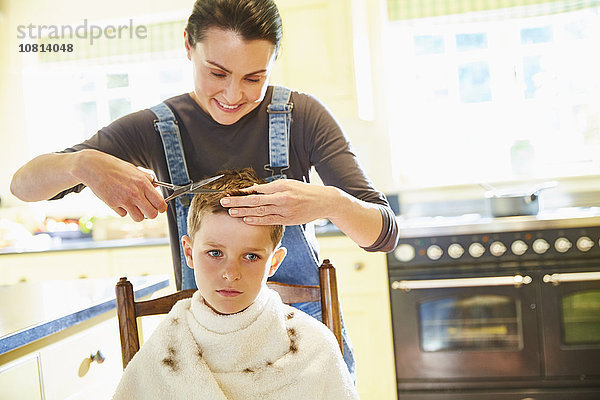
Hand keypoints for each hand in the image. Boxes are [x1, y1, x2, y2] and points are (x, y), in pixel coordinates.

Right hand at [74, 150, 166, 221]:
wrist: (94, 167)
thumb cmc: (115, 167)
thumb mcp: (134, 169)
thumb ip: (147, 179)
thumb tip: (157, 186)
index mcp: (143, 183)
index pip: (160, 203)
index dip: (162, 207)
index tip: (160, 208)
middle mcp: (135, 193)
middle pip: (152, 214)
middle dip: (151, 213)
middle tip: (147, 209)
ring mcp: (123, 200)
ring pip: (139, 218)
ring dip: (138, 214)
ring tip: (134, 206)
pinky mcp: (113, 204)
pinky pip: (124, 214)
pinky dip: (123, 210)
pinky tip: (119, 201)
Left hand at [219, 179, 333, 225]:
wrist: (324, 201)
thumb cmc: (304, 191)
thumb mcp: (289, 184)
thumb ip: (272, 188)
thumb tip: (253, 189)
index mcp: (282, 186)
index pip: (258, 189)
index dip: (243, 192)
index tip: (230, 192)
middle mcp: (283, 198)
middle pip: (256, 200)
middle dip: (238, 201)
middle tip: (224, 201)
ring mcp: (285, 210)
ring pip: (260, 211)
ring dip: (244, 212)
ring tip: (231, 212)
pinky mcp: (288, 220)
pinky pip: (269, 220)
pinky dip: (256, 220)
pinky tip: (246, 219)